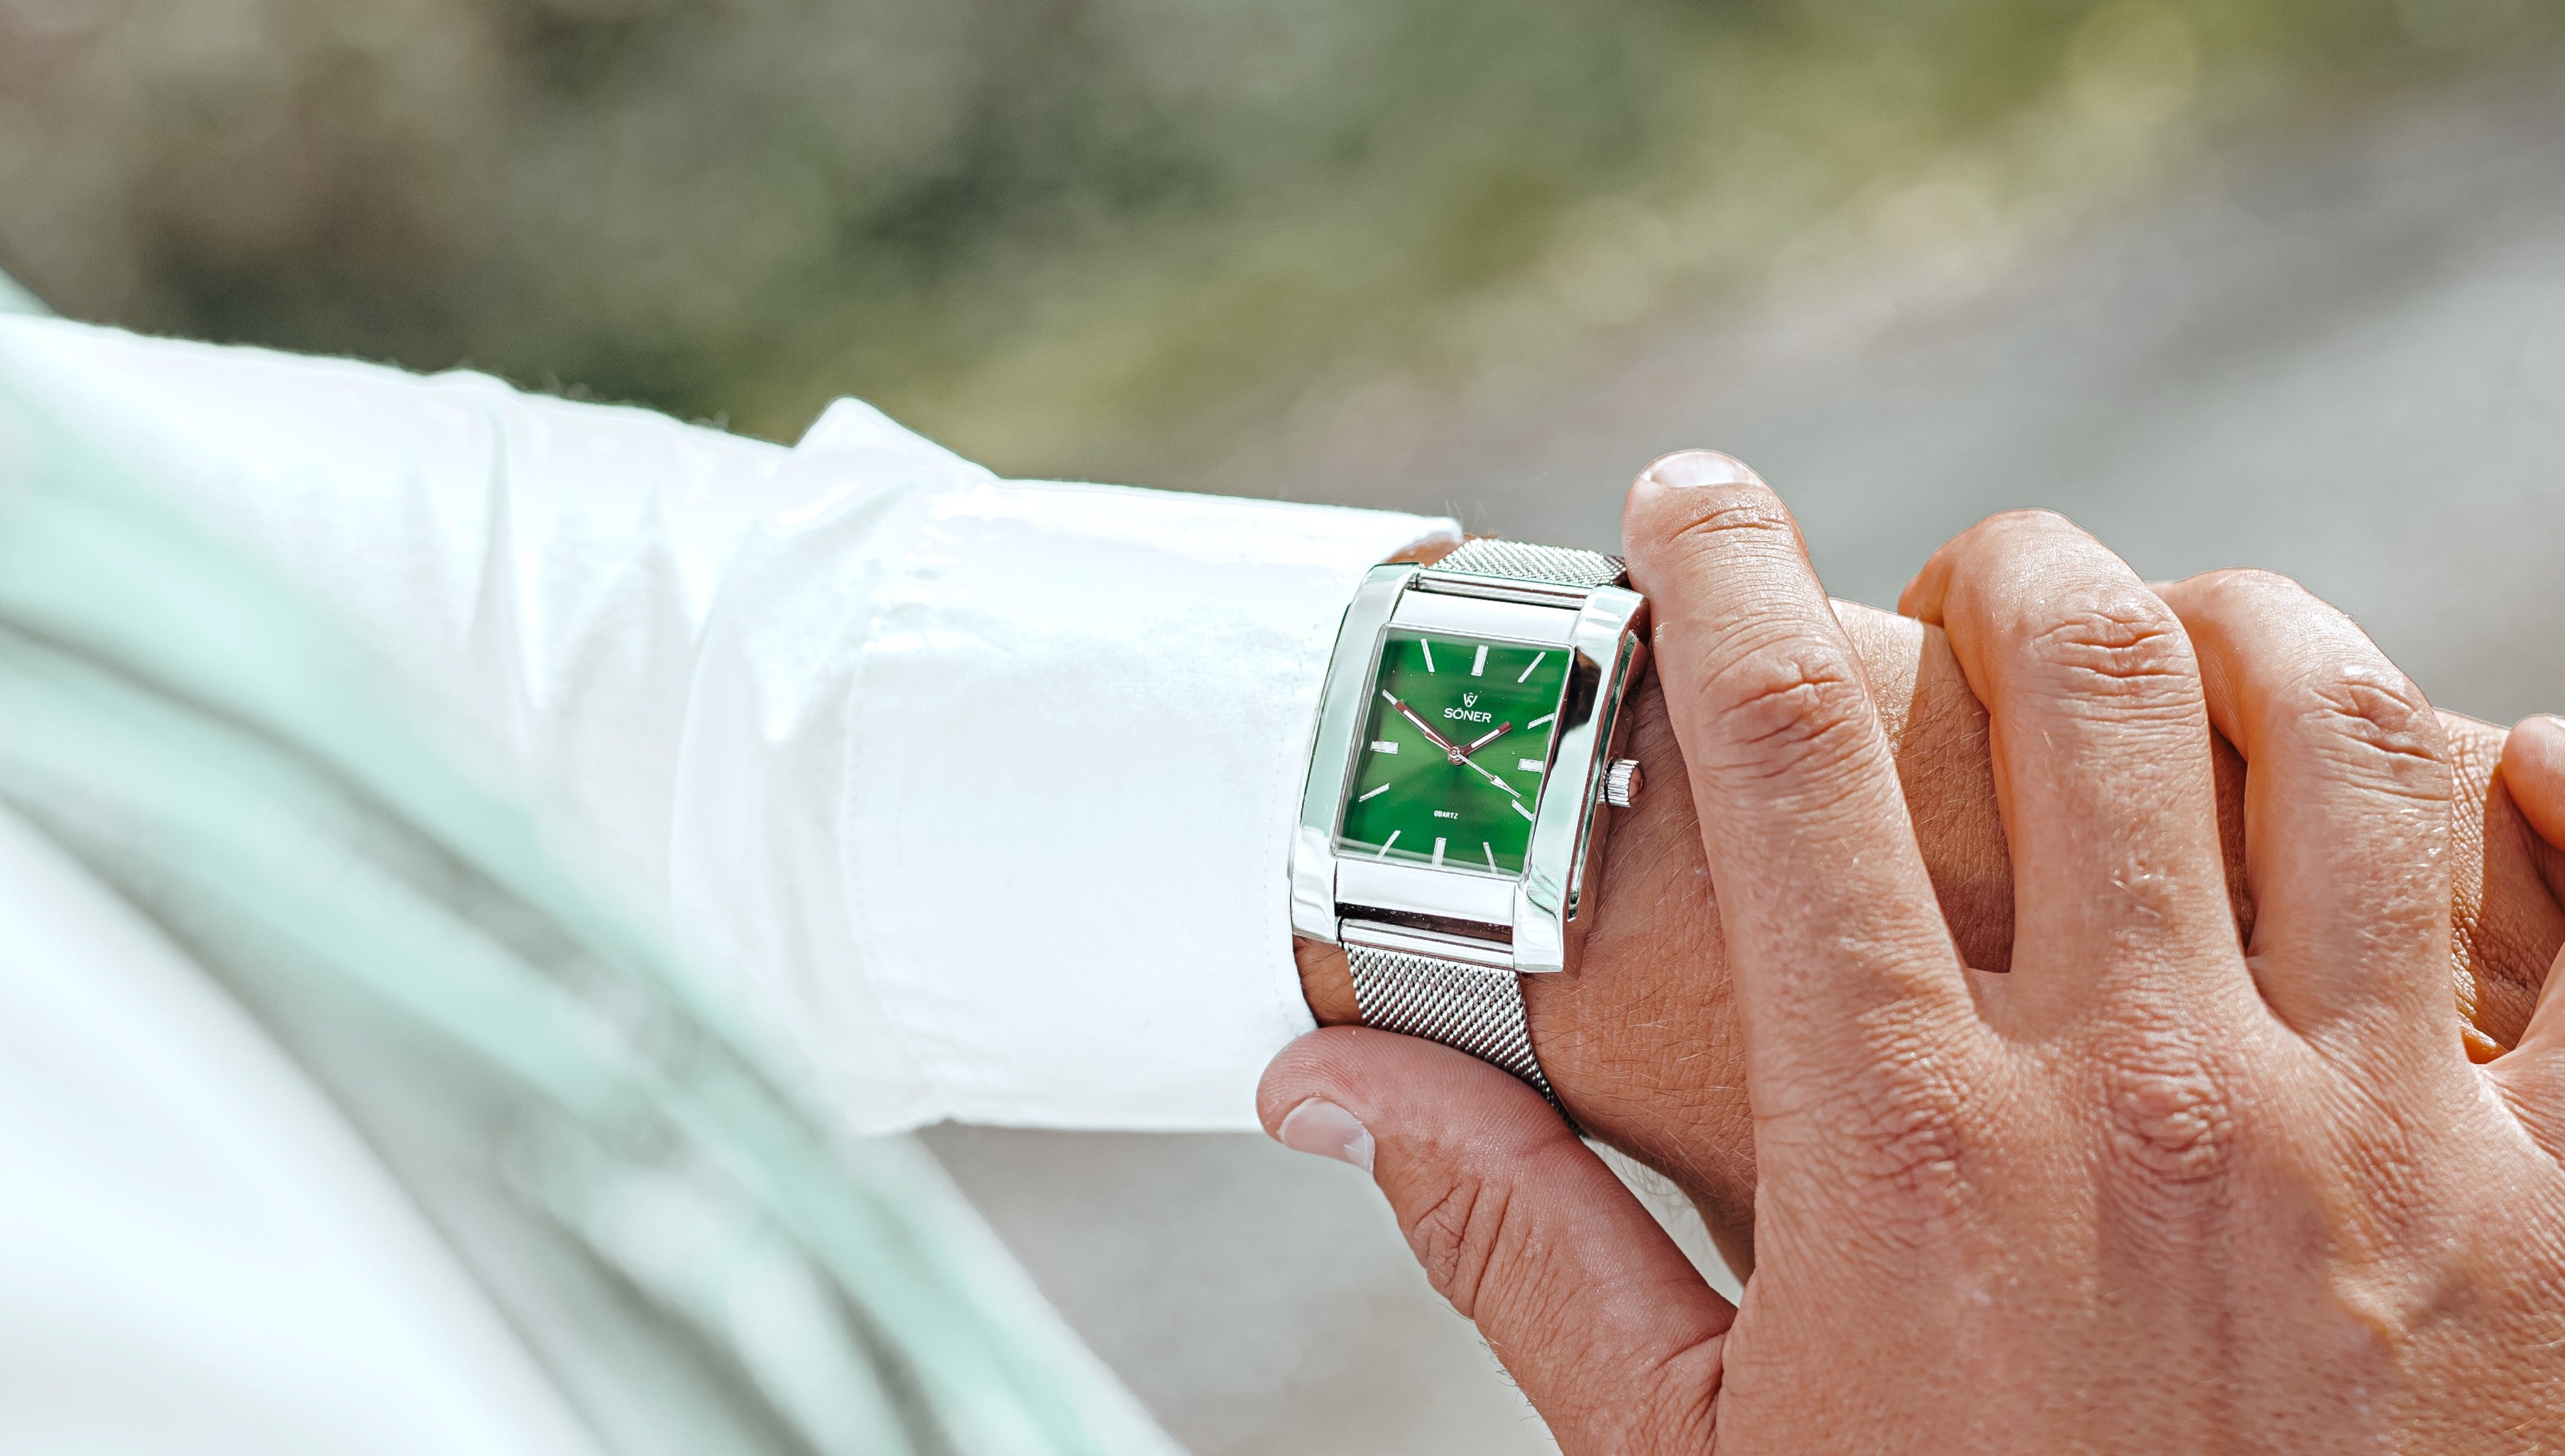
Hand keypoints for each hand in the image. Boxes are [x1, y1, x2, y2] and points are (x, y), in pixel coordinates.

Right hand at [1266, 488, 2564, 1450]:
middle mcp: (2151, 1101)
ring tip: (2176, 655)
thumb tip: (1325, 1076)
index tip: (1686, 501)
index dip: (1718, 572)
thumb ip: (1519, 1242)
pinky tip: (2488, 763)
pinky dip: (2557, 790)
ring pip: (2339, 735)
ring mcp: (2393, 1144)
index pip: (1788, 753)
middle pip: (2084, 671)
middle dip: (2000, 571)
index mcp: (1910, 1149)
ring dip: (2244, 634)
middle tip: (1954, 603)